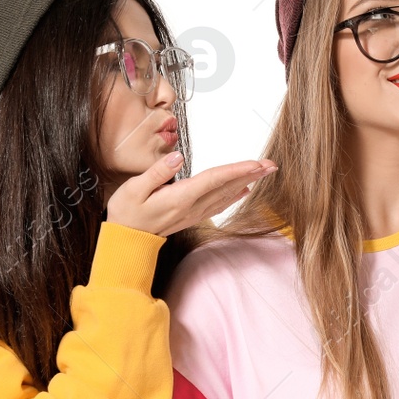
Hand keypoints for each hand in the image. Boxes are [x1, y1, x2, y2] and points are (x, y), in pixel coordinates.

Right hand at [106, 154, 275, 236]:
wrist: (126, 241)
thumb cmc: (126, 212)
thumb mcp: (134, 189)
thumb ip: (157, 173)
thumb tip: (177, 157)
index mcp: (179, 197)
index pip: (213, 180)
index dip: (236, 171)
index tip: (255, 164)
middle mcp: (191, 206)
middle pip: (226, 187)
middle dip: (250, 174)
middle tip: (272, 164)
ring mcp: (193, 213)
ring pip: (226, 195)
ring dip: (246, 182)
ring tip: (264, 172)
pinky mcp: (192, 215)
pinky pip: (218, 204)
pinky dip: (234, 195)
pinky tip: (245, 190)